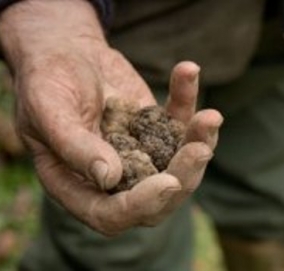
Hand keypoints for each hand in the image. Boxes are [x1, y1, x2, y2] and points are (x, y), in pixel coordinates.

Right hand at [0, 0, 222, 234]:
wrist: (64, 53)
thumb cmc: (46, 82)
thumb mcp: (48, 110)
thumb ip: (74, 146)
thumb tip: (109, 177)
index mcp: (78, 184)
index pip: (111, 214)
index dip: (140, 206)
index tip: (167, 182)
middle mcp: (113, 176)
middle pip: (157, 197)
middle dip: (183, 177)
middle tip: (200, 150)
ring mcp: (139, 153)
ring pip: (178, 164)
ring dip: (198, 142)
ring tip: (210, 117)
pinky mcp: (155, 127)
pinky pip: (179, 122)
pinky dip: (186, 100)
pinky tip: (187, 72)